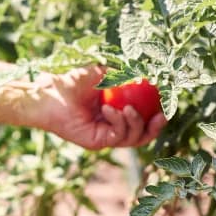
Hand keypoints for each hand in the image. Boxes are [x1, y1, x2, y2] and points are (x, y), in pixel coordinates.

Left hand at [32, 65, 166, 149]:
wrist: (49, 93)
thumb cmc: (70, 81)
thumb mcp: (100, 72)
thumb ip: (121, 74)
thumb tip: (145, 73)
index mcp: (114, 111)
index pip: (141, 118)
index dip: (156, 115)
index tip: (166, 105)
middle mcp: (111, 126)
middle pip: (141, 134)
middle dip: (154, 127)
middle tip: (161, 116)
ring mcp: (104, 136)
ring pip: (132, 138)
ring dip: (135, 122)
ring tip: (127, 109)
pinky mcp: (96, 143)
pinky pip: (117, 137)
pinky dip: (118, 123)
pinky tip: (110, 110)